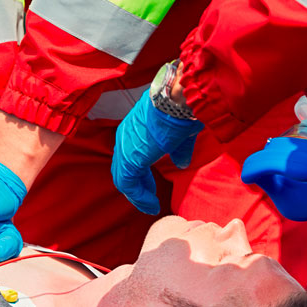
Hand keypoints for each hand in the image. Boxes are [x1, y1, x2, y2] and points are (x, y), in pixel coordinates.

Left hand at [111, 90, 202, 213]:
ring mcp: (125, 149)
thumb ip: (178, 150)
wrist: (176, 101)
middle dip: (137, 187)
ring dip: (138, 195)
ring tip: (150, 206)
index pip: (129, 157)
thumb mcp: (178, 134)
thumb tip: (182, 163)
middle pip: (123, 169)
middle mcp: (124, 138)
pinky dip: (139, 197)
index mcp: (133, 129)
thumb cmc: (180, 111)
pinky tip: (151, 204)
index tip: (150, 186)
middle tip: (149, 199)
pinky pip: (128, 185)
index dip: (140, 174)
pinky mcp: (130, 160)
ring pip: (124, 179)